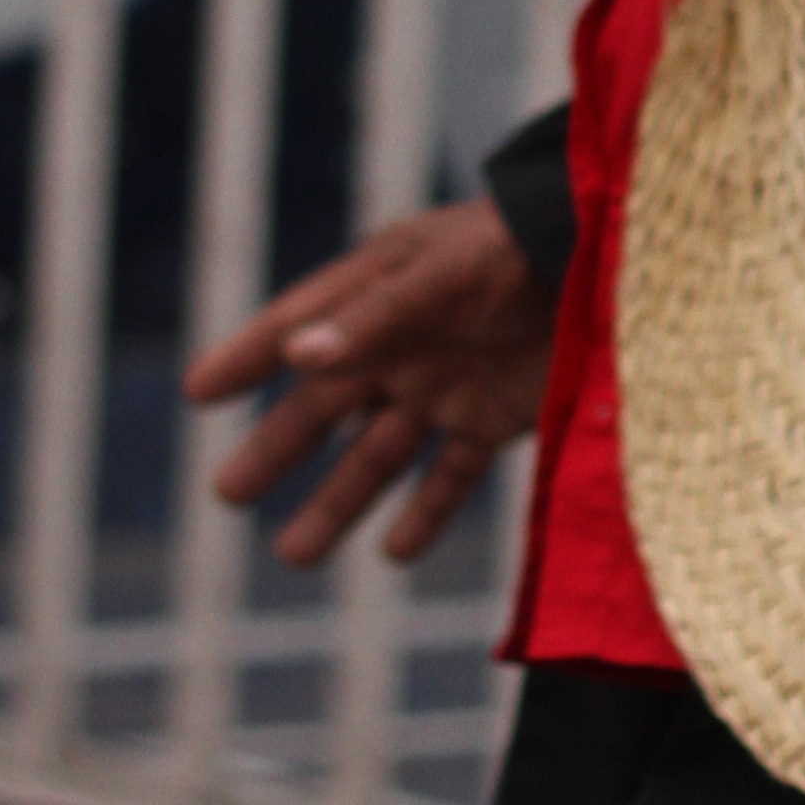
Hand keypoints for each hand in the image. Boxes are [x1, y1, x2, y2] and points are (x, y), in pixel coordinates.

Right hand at [181, 199, 556, 568]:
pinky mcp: (494, 417)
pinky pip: (451, 474)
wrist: (607, 260)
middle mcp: (403, 343)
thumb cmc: (516, 248)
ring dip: (338, 502)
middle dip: (278, 450)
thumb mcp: (441, 276)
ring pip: (378, 455)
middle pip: (326, 407)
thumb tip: (295, 356)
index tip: (197, 391)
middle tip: (227, 493)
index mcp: (379, 292)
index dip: (247, 356)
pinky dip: (426, 513)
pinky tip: (396, 550)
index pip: (298, 327)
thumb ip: (374, 318)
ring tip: (294, 555)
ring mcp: (447, 384)